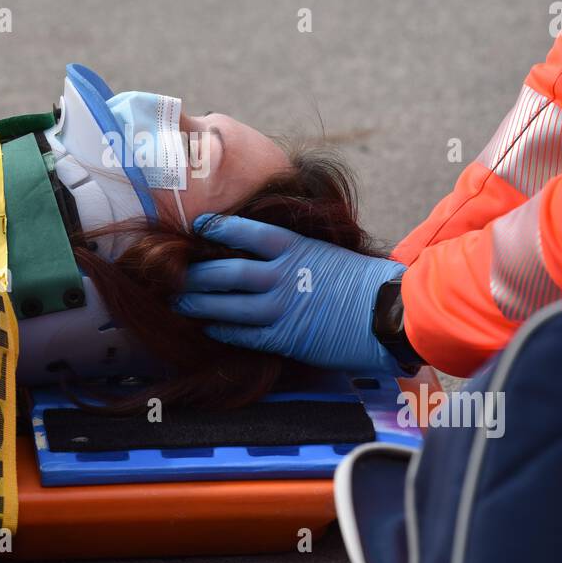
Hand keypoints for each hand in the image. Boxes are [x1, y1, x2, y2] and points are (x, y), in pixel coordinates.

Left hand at [172, 213, 406, 375]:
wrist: (388, 313)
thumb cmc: (363, 281)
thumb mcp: (327, 251)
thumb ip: (295, 253)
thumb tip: (265, 253)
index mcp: (294, 247)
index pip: (246, 231)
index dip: (218, 227)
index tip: (198, 225)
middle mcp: (282, 274)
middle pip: (226, 271)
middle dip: (196, 274)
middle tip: (173, 274)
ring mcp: (281, 307)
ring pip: (227, 305)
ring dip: (198, 304)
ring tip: (178, 303)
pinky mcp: (285, 337)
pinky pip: (243, 334)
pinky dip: (222, 331)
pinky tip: (208, 329)